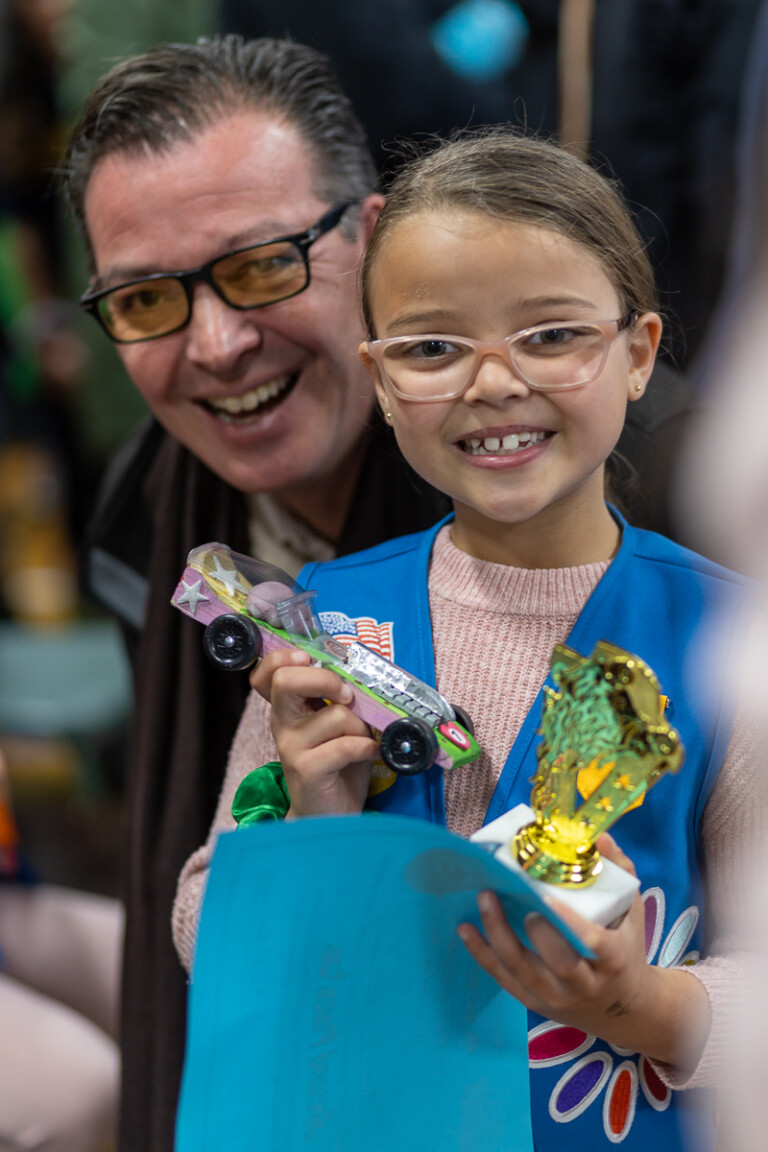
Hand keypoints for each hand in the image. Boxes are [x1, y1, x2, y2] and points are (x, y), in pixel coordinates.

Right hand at [251, 650, 378, 817]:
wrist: (329, 815)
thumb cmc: (337, 766)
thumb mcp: (334, 727)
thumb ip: (337, 700)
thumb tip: (361, 675)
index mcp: (287, 709)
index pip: (268, 673)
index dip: (285, 658)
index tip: (311, 660)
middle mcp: (282, 724)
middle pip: (286, 680)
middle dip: (326, 679)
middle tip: (347, 696)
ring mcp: (291, 747)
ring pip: (335, 715)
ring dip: (362, 726)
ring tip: (364, 740)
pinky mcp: (307, 770)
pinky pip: (345, 746)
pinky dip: (367, 747)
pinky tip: (371, 754)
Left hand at [458, 834, 709, 1066]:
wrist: (623, 1008)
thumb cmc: (625, 947)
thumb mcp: (631, 911)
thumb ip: (618, 872)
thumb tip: (598, 837)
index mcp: (613, 959)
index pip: (593, 945)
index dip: (569, 924)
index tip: (546, 899)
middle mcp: (584, 984)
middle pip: (558, 963)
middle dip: (534, 931)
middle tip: (515, 894)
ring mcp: (556, 997)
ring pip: (523, 971)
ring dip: (498, 936)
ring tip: (483, 898)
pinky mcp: (534, 1002)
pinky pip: (504, 979)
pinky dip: (482, 954)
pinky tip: (465, 928)